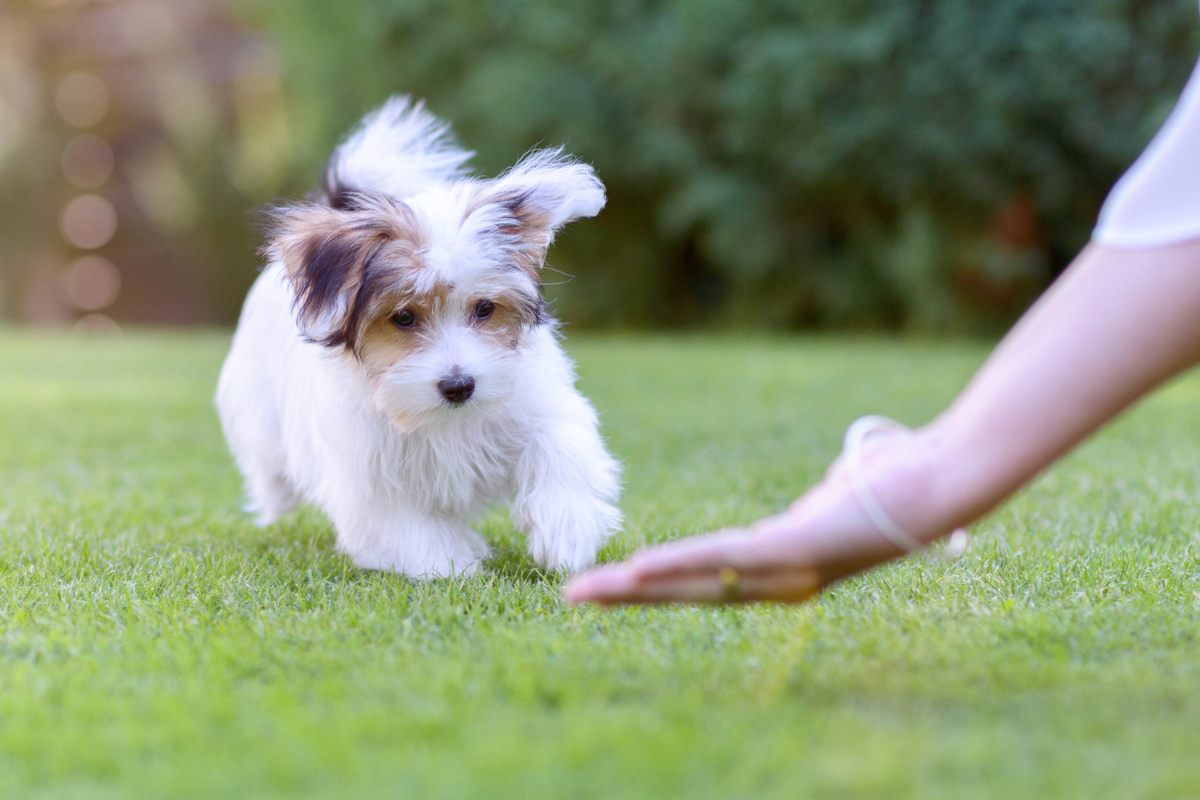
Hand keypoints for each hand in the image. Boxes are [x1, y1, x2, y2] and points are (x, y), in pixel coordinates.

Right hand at [564, 430, 940, 604]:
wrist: (937, 485)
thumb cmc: (896, 483)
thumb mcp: (845, 490)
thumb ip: (831, 490)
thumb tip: (848, 471)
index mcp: (780, 569)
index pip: (705, 581)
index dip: (657, 585)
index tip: (614, 584)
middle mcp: (777, 582)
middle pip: (687, 591)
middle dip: (628, 597)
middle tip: (574, 599)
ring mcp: (782, 571)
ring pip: (693, 583)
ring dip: (634, 589)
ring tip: (586, 593)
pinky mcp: (790, 550)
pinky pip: (721, 560)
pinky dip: (675, 565)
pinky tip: (637, 569)